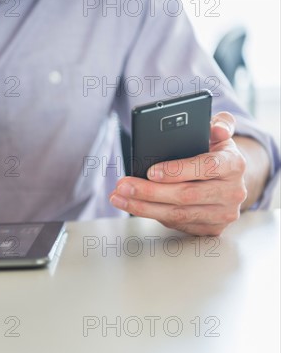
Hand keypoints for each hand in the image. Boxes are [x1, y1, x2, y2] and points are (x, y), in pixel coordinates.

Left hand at [110, 112, 247, 235]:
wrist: (228, 179)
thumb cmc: (214, 152)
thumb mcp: (217, 132)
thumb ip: (220, 123)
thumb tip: (218, 128)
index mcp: (234, 164)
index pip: (207, 167)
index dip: (177, 170)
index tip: (150, 171)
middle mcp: (233, 192)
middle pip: (186, 195)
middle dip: (149, 191)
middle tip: (123, 185)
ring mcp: (223, 214)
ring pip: (178, 214)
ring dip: (142, 207)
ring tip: (118, 197)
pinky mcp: (211, 229)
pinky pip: (176, 224)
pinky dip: (150, 215)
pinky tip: (132, 205)